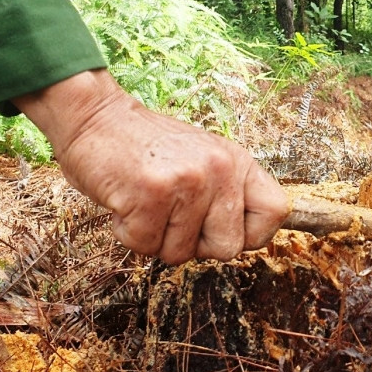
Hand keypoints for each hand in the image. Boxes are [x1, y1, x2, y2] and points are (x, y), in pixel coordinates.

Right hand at [13, 70, 288, 263]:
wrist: (96, 117)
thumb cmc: (148, 149)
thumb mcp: (203, 160)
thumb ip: (227, 195)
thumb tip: (247, 240)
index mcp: (238, 162)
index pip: (275, 213)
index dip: (249, 234)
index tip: (219, 228)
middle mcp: (220, 169)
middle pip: (228, 248)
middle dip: (194, 244)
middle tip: (171, 215)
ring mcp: (188, 181)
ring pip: (180, 253)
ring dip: (155, 236)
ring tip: (146, 201)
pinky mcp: (152, 193)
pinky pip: (145, 245)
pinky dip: (128, 232)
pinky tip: (126, 201)